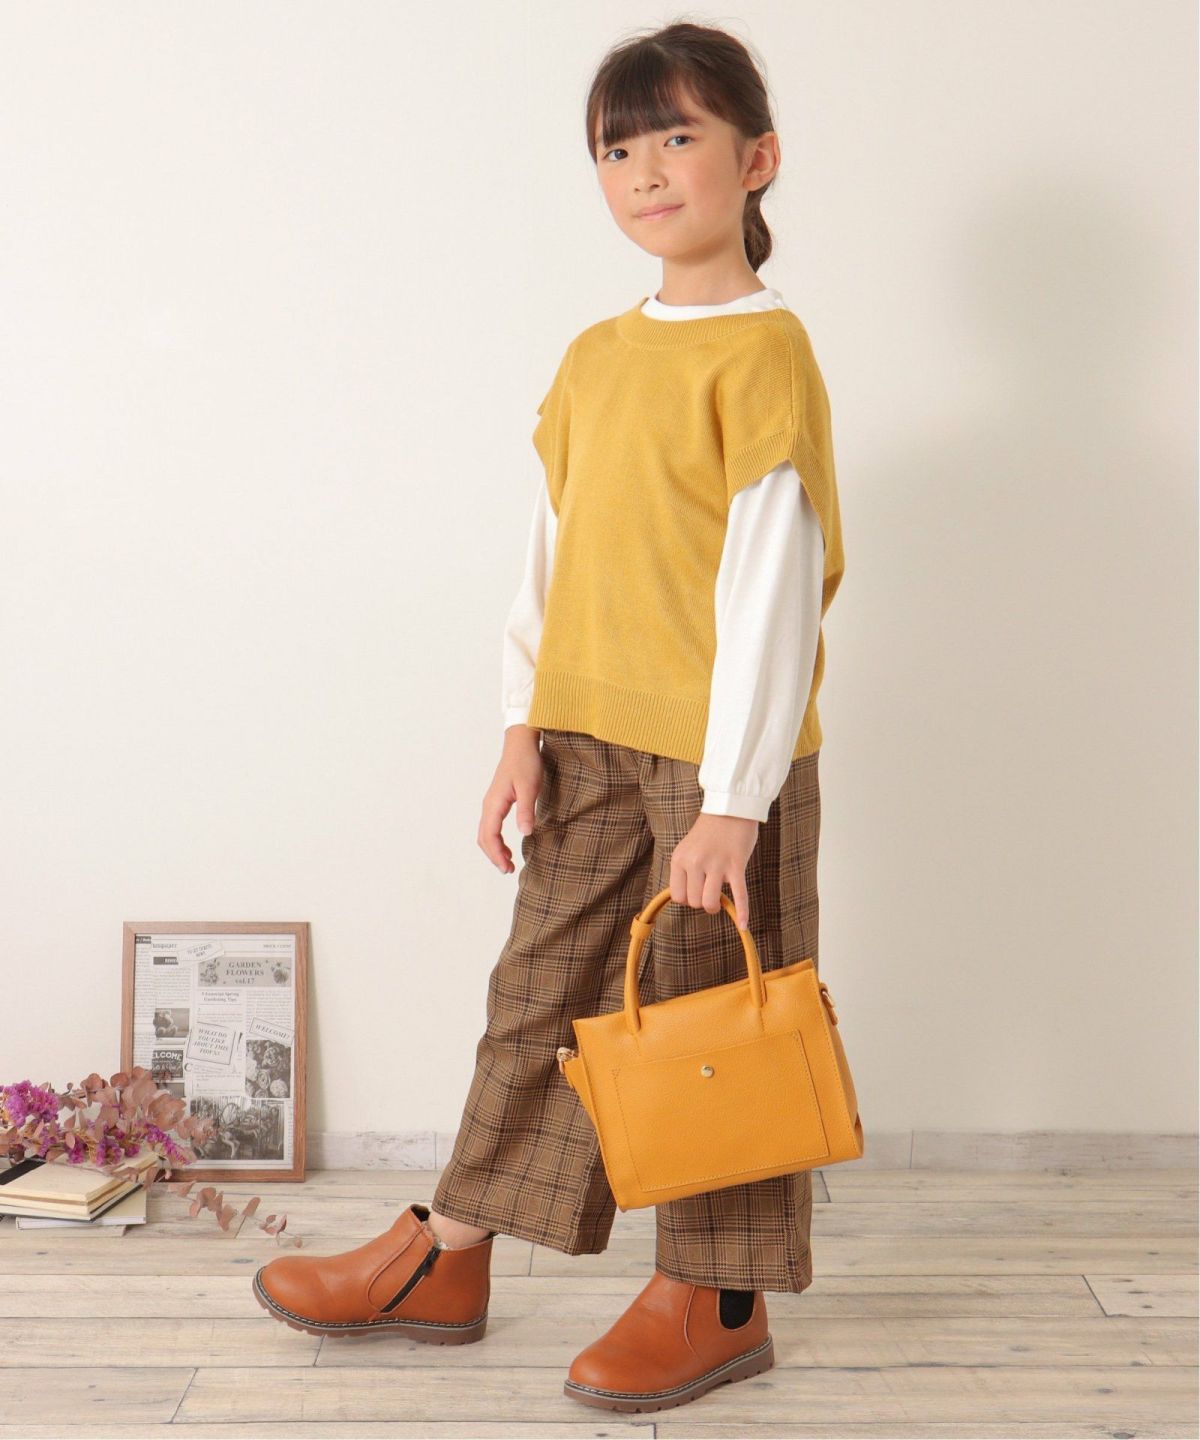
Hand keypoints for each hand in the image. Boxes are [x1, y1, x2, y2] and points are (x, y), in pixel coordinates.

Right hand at [479, 725, 542, 873]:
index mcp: (494, 804)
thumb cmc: (526, 763)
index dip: (496, 855)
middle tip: (508, 870)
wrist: (521, 744)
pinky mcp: (497, 801)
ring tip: (508, 862)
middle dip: (493, 856)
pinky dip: (496, 840)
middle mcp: (488, 805)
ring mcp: (491, 803)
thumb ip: (526, 810)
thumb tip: (525, 833)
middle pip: (483, 838)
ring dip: (494, 849)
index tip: (507, 868)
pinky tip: (508, 846)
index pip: (489, 836)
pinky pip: (491, 826)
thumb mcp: (530, 787)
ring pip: (485, 833)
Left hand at [669, 812, 759, 929]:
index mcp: (679, 859)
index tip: (696, 891)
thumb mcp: (688, 848)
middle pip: (695, 902)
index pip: (678, 896)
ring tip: (720, 900)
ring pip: (711, 902)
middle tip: (710, 890)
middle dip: (703, 901)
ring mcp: (716, 865)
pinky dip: (742, 911)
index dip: (688, 899)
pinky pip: (739, 895)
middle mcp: (695, 863)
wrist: (731, 809)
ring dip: (716, 906)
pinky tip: (743, 924)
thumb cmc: (710, 830)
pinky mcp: (736, 866)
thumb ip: (686, 870)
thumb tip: (688, 897)